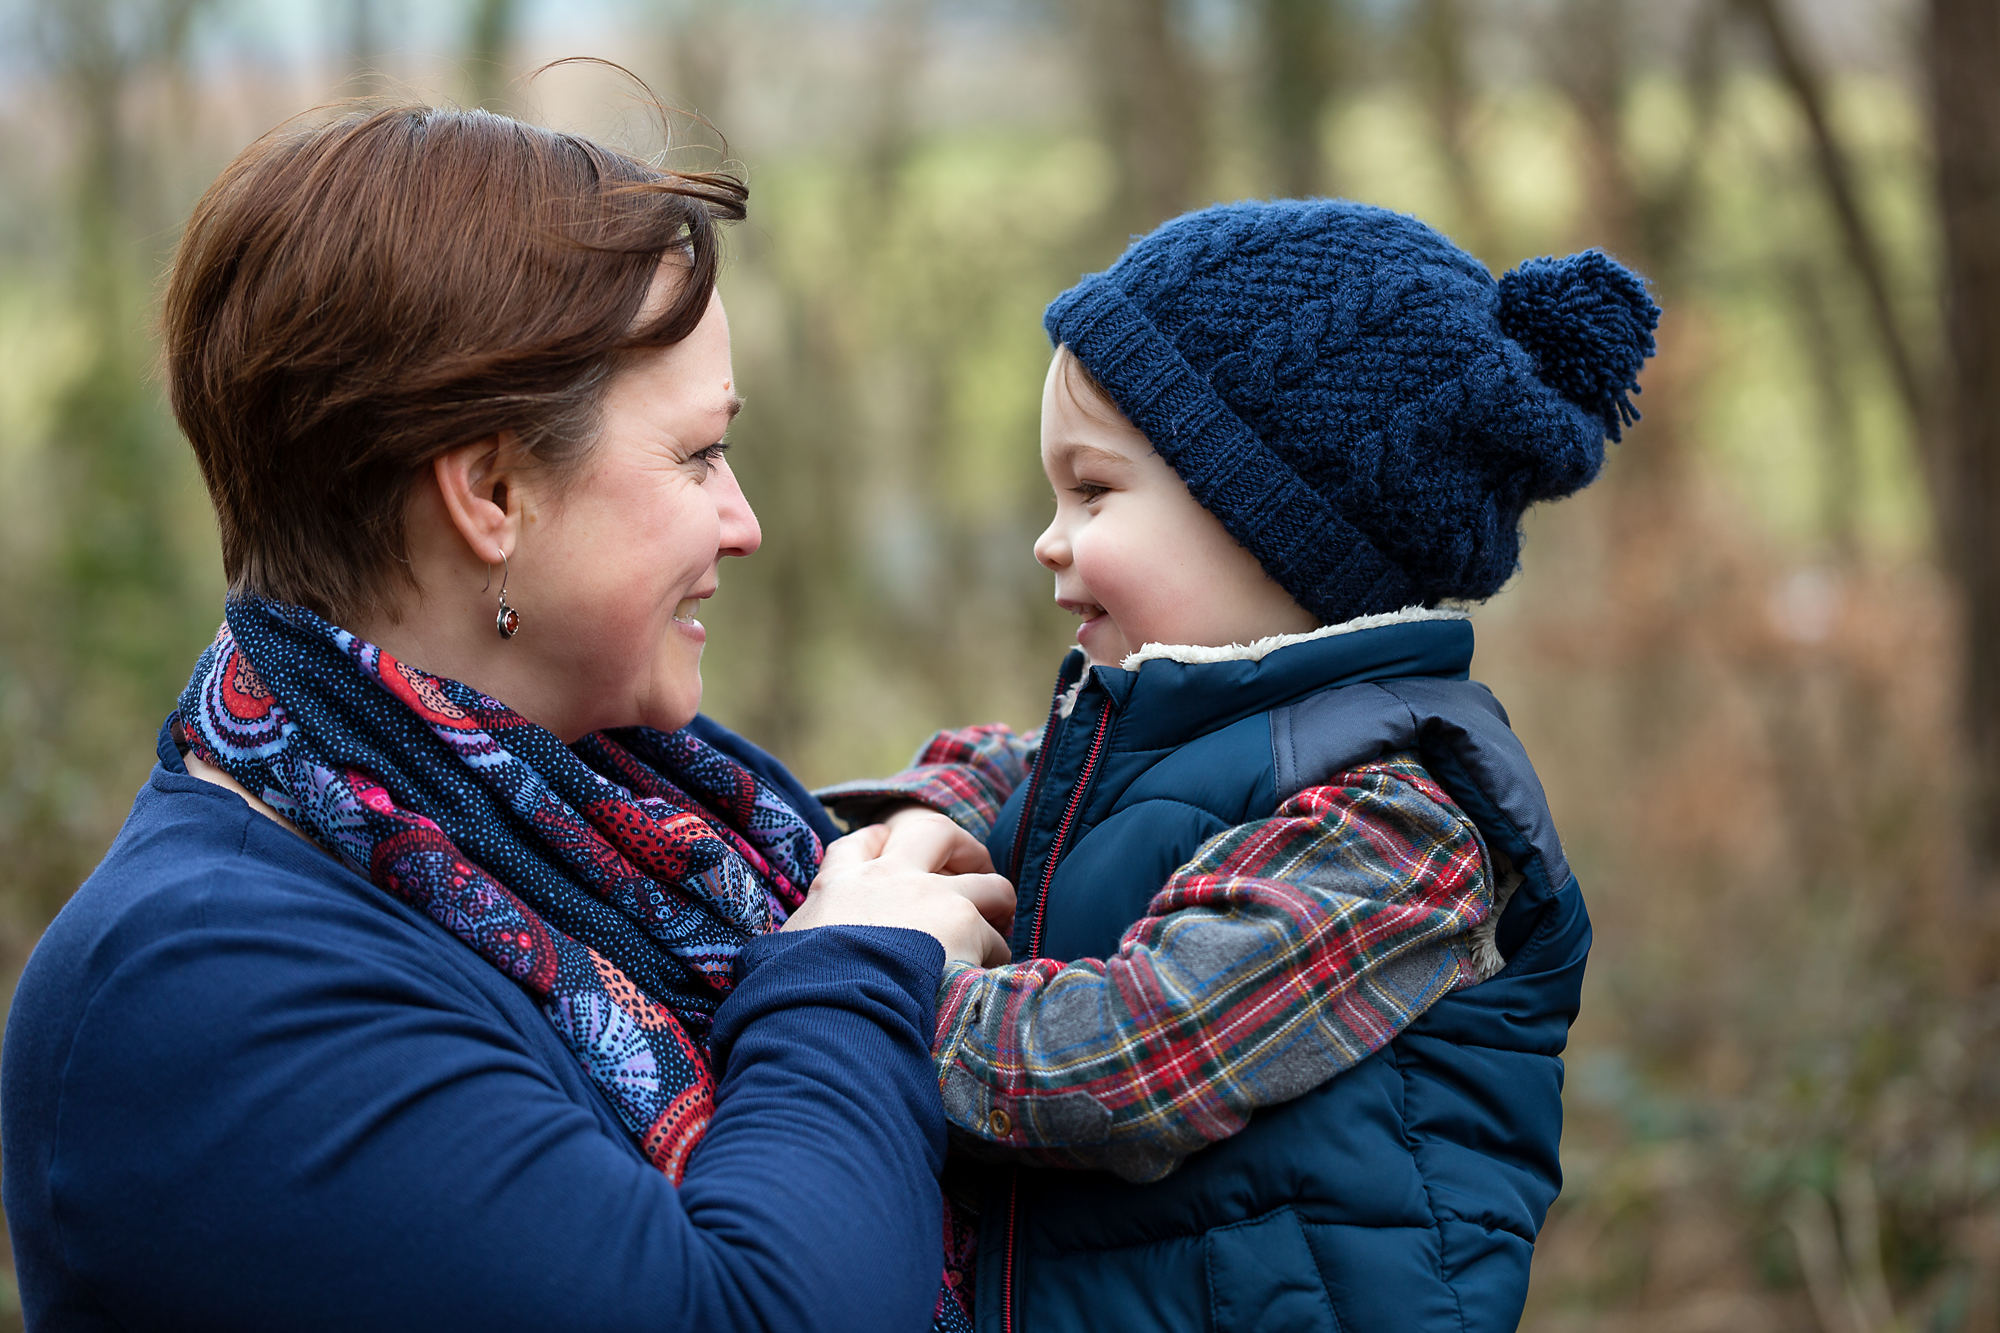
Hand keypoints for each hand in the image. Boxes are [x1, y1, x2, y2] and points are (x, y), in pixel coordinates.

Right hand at [783, 816, 1013, 966]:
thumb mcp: (783, 956)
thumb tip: (780, 964)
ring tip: (996, 925)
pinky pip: (995, 937)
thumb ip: (800, 944)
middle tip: (971, 869)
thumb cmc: (799, 989)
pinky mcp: (963, 923)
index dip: (883, 842)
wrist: (831, 1008)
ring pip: (987, 882)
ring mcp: (929, 895)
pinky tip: (987, 977)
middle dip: (960, 846)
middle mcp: (887, 877)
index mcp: (838, 886)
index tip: (895, 852)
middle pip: (933, 830)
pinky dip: (995, 956)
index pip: (860, 844)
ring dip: (995, 902)